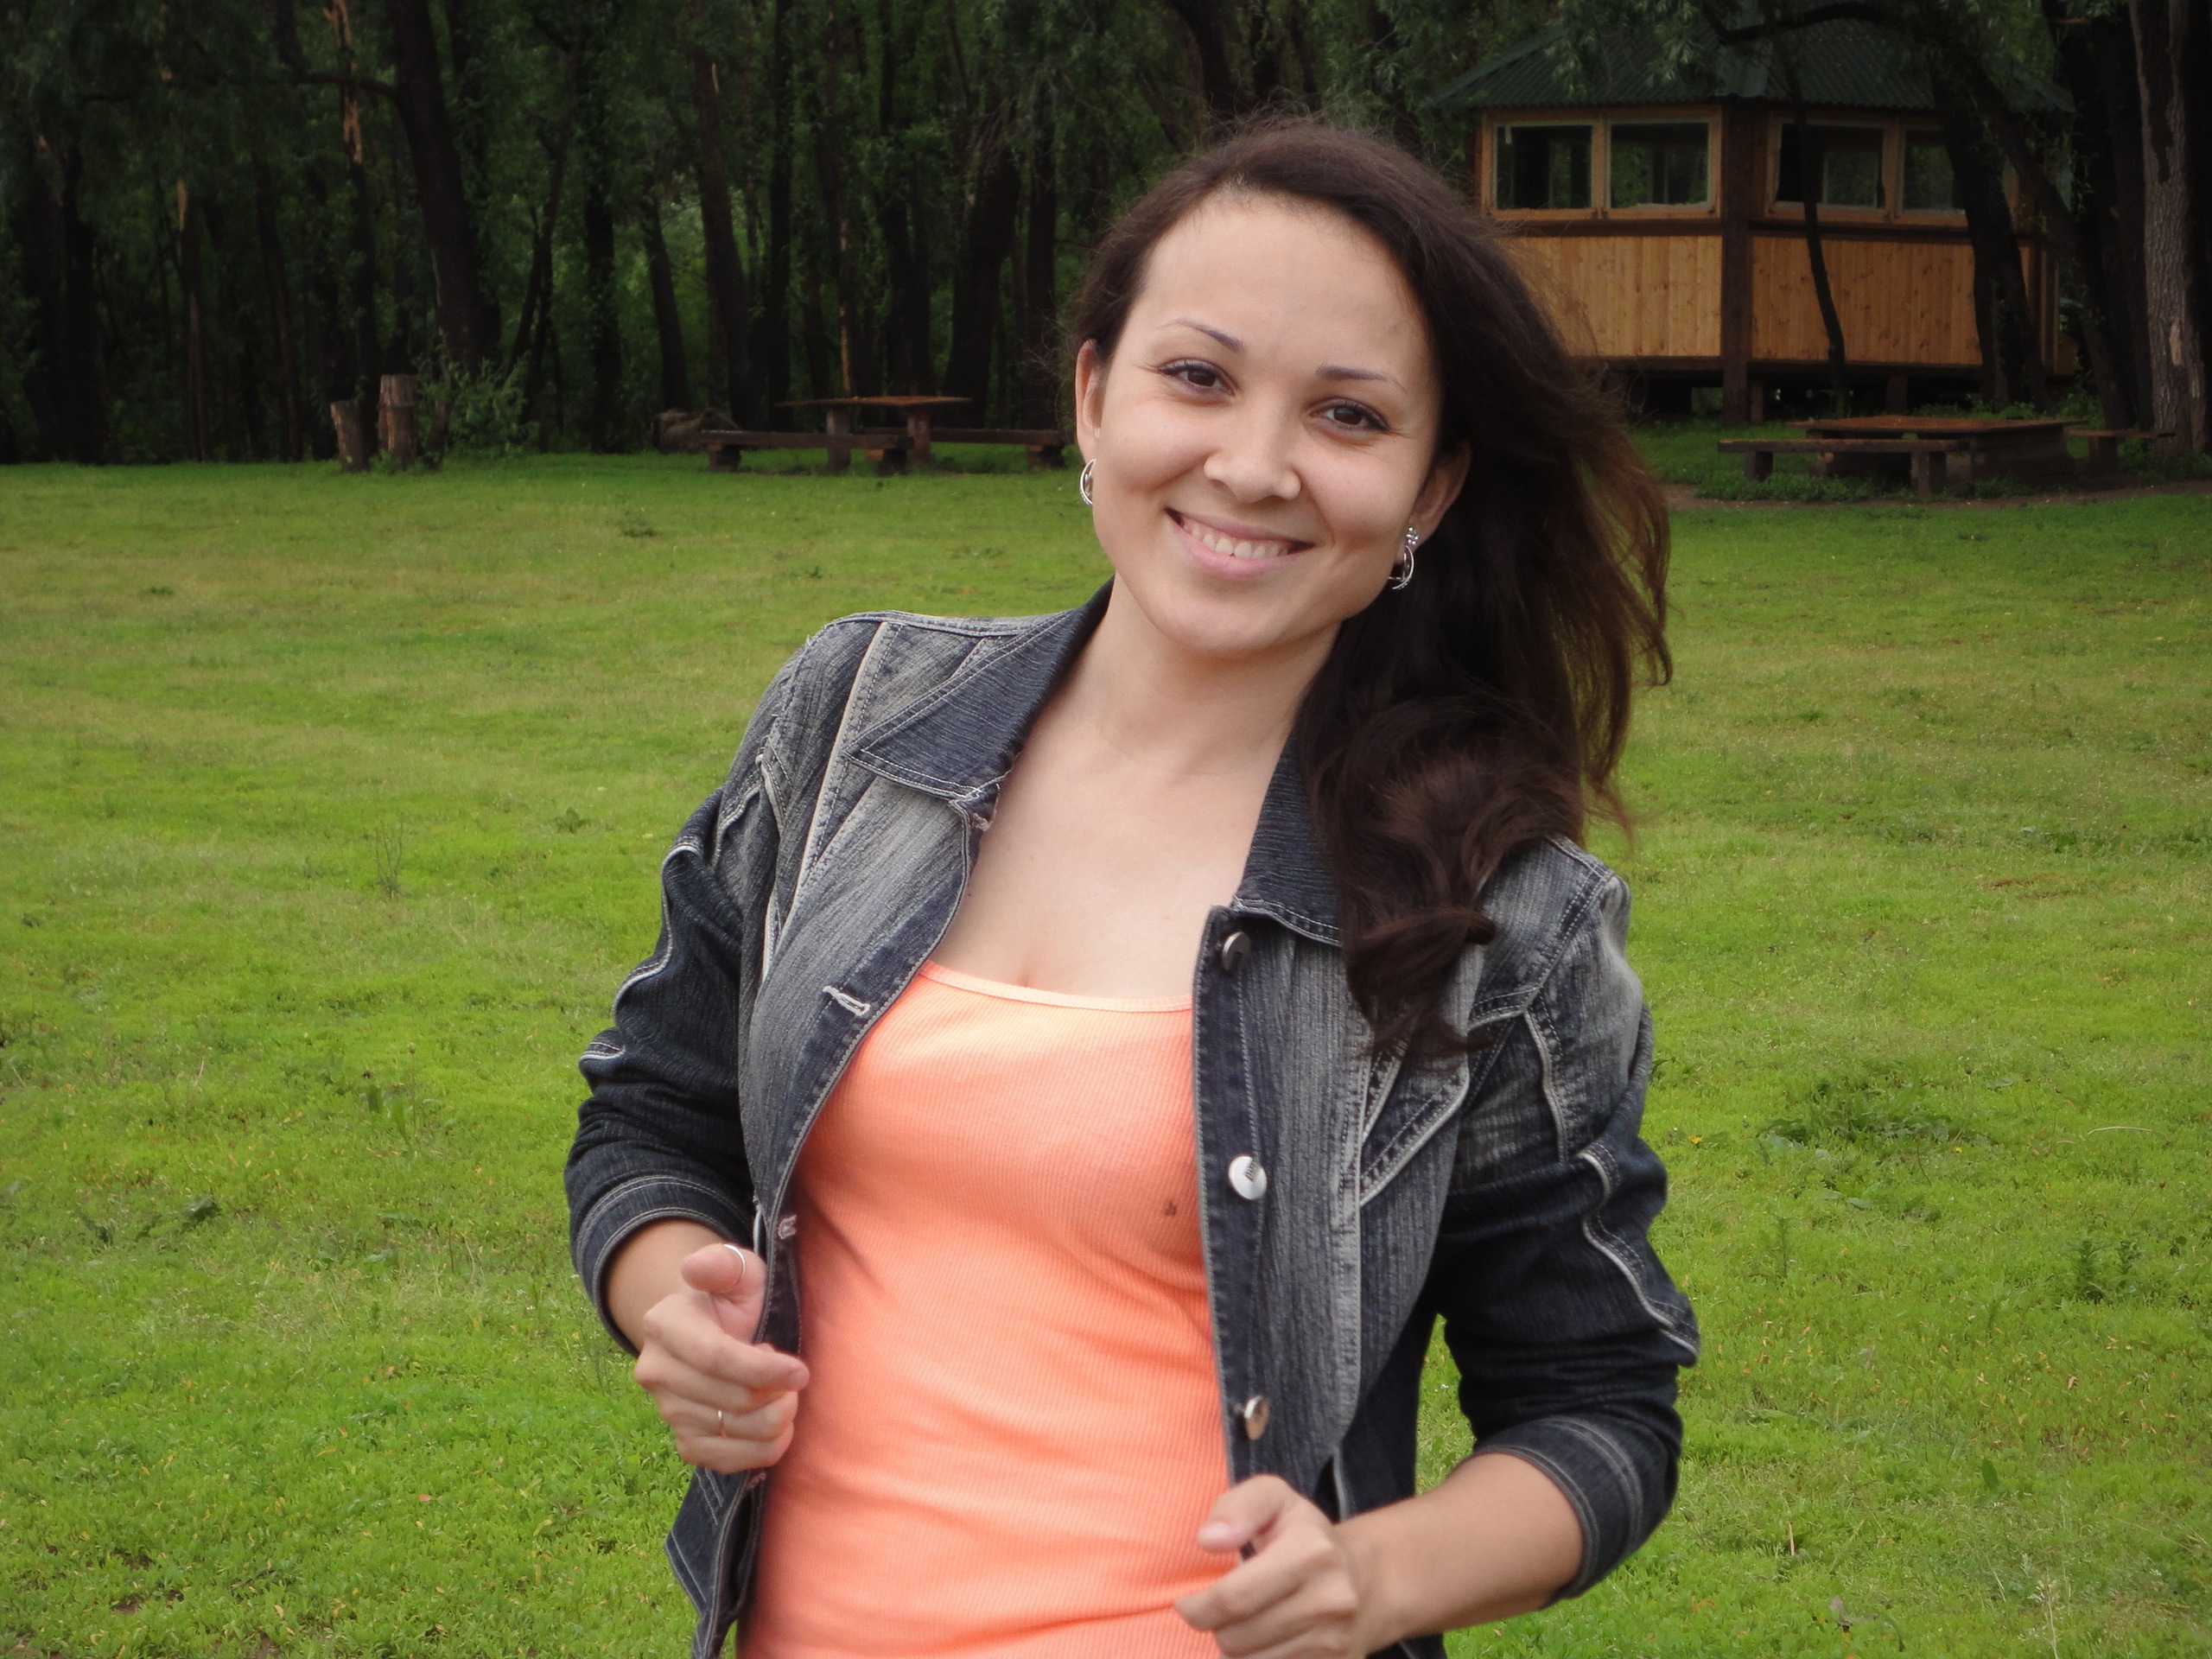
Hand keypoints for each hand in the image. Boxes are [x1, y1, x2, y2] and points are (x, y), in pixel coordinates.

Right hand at [629, 1242, 808, 1474]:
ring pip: (738, 1433)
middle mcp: (656, 1372)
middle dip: (778, 1392)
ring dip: (777, 1418)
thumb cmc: (733, 1300)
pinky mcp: (686, 1445)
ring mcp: (667, 1413)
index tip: (801, 1371)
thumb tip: (694, 1267)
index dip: (765, 1370)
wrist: (714, 1334)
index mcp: (664, 1324)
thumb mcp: (737, 1272)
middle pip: (733, 1401)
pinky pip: (730, 1462)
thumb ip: (722, 1263)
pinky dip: (765, 1448)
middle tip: (791, 1375)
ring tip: (781, 1393)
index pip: (716, 1358)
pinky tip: (772, 1420)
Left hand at [1175, 1476, 1376, 1658]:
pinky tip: (1262, 1641)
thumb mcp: (1273, 1499)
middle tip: (1218, 1611)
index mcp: (1311, 1551)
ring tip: (1243, 1623)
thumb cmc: (1303, 1535)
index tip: (1185, 1603)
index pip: (1234, 1598)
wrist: (1363, 1582)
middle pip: (1237, 1638)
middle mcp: (1329, 1599)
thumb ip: (1237, 1507)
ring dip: (1235, 1648)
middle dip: (1215, 1627)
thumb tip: (1208, 1540)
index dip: (1197, 1607)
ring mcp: (1334, 1640)